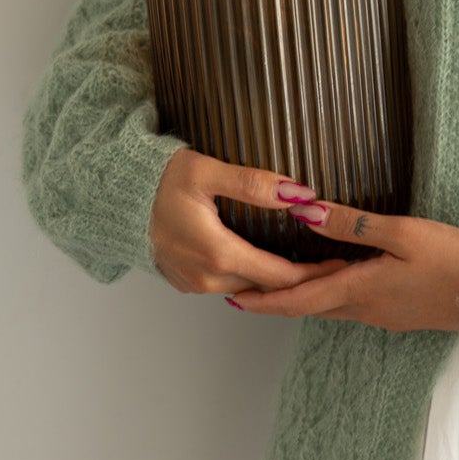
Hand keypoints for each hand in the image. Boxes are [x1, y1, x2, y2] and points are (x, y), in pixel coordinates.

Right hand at [149, 149, 351, 297]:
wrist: (117, 196)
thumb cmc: (160, 180)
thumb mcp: (207, 171)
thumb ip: (254, 183)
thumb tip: (299, 193)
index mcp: (217, 254)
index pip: (279, 276)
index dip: (313, 273)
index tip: (341, 264)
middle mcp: (206, 277)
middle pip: (267, 288)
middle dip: (301, 280)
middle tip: (334, 265)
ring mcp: (194, 283)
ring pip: (248, 288)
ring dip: (276, 281)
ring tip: (308, 265)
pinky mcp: (186, 282)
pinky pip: (228, 285)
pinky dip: (251, 278)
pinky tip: (269, 263)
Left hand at [225, 193, 458, 332]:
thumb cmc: (452, 260)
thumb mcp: (402, 233)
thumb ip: (352, 224)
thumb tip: (304, 214)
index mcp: (359, 289)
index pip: (298, 299)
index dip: (264, 299)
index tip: (234, 299)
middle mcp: (364, 309)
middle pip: (308, 307)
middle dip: (275, 300)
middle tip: (244, 292)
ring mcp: (382, 314)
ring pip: (330, 307)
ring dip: (302, 297)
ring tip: (279, 283)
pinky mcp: (397, 312)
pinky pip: (351, 305)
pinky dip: (329, 294)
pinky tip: (333, 278)